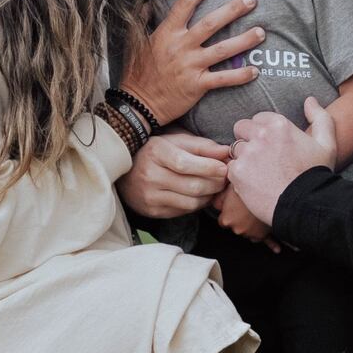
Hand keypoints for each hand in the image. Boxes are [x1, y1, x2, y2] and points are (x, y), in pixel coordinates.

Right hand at [116, 131, 231, 217]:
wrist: (127, 172)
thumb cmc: (157, 152)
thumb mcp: (176, 141)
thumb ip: (202, 146)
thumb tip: (226, 152)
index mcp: (156, 152)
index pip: (186, 164)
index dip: (209, 167)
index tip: (224, 167)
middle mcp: (150, 175)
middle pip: (192, 186)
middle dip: (215, 184)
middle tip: (224, 179)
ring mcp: (149, 195)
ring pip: (191, 202)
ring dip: (209, 196)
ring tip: (214, 187)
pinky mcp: (152, 211)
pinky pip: (183, 211)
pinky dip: (197, 204)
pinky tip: (200, 195)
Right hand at [120, 0, 262, 125]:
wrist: (137, 104)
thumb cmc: (137, 72)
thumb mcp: (135, 42)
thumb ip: (142, 20)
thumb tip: (148, 2)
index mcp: (167, 32)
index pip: (186, 3)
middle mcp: (180, 46)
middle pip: (211, 23)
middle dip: (233, 10)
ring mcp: (190, 66)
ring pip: (222, 50)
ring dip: (244, 41)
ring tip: (261, 32)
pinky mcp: (197, 86)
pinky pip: (223, 79)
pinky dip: (240, 75)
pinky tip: (255, 70)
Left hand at [212, 185, 282, 252]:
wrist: (267, 191)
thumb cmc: (247, 189)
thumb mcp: (228, 190)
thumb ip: (220, 200)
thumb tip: (216, 205)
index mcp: (227, 220)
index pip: (222, 221)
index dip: (228, 213)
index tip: (233, 207)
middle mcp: (238, 229)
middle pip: (236, 227)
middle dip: (240, 219)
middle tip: (246, 206)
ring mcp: (251, 233)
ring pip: (249, 231)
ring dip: (252, 224)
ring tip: (256, 211)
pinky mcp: (264, 234)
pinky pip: (268, 241)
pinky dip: (272, 244)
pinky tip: (277, 249)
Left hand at [226, 97, 338, 223]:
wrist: (306, 205)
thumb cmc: (317, 175)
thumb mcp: (326, 144)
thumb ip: (320, 117)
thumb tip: (309, 100)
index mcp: (279, 124)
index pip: (258, 118)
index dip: (264, 131)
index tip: (272, 145)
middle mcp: (260, 134)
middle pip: (241, 129)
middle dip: (248, 139)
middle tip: (262, 157)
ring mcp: (247, 153)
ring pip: (236, 150)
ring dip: (244, 158)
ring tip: (260, 173)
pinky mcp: (237, 172)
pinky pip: (231, 168)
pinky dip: (239, 176)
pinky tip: (254, 183)